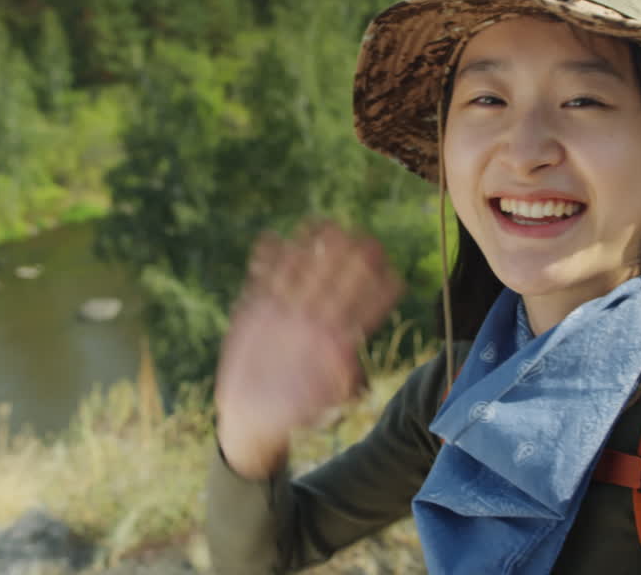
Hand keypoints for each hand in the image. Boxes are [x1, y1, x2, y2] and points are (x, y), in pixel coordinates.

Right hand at [215, 220, 402, 477]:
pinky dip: (266, 259)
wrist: (251, 415)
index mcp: (339, 339)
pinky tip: (269, 240)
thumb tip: (355, 372)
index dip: (380, 286)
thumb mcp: (315, 406)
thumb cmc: (290, 414)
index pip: (368, 306)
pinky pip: (264, 278)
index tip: (388, 266)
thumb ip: (334, 386)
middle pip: (339, 279)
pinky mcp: (258, 309)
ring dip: (309, 247)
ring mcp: (288, 310)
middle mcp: (317, 318)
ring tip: (315, 224)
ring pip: (304, 270)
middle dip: (348, 256)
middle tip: (356, 233)